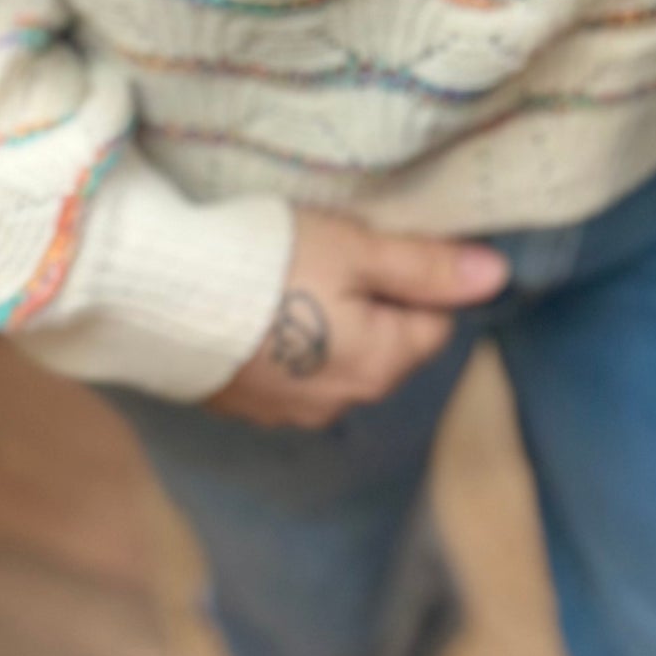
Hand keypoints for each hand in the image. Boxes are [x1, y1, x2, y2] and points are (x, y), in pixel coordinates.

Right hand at [207, 207, 509, 428]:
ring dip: (326, 325)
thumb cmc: (268, 262)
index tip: (380, 244)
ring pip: (334, 361)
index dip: (417, 279)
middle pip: (384, 346)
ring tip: (290, 275)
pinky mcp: (243, 405)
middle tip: (333, 253)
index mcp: (379, 365)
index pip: (433, 324)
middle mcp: (340, 402)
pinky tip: (256, 306)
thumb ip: (426, 266)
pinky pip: (287, 372)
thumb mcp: (355, 249)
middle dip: (373, 304)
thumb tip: (499, 277)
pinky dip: (283, 342)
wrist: (157, 294)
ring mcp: (287, 411)